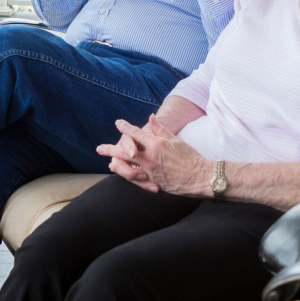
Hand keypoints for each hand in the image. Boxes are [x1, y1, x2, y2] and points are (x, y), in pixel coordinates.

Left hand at [97, 115, 211, 194]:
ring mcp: (150, 171)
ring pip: (126, 168)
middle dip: (110, 149)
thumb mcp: (175, 139)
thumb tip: (150, 118)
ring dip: (116, 165)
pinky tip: (123, 174)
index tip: (118, 123)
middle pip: (124, 152)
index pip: (135, 133)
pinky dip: (128, 176)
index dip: (125, 127)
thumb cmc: (190, 156)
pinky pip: (136, 180)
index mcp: (156, 144)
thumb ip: (160, 129)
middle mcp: (150, 157)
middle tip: (99, 148)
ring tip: (109, 163)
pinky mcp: (153, 182)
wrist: (200, 176)